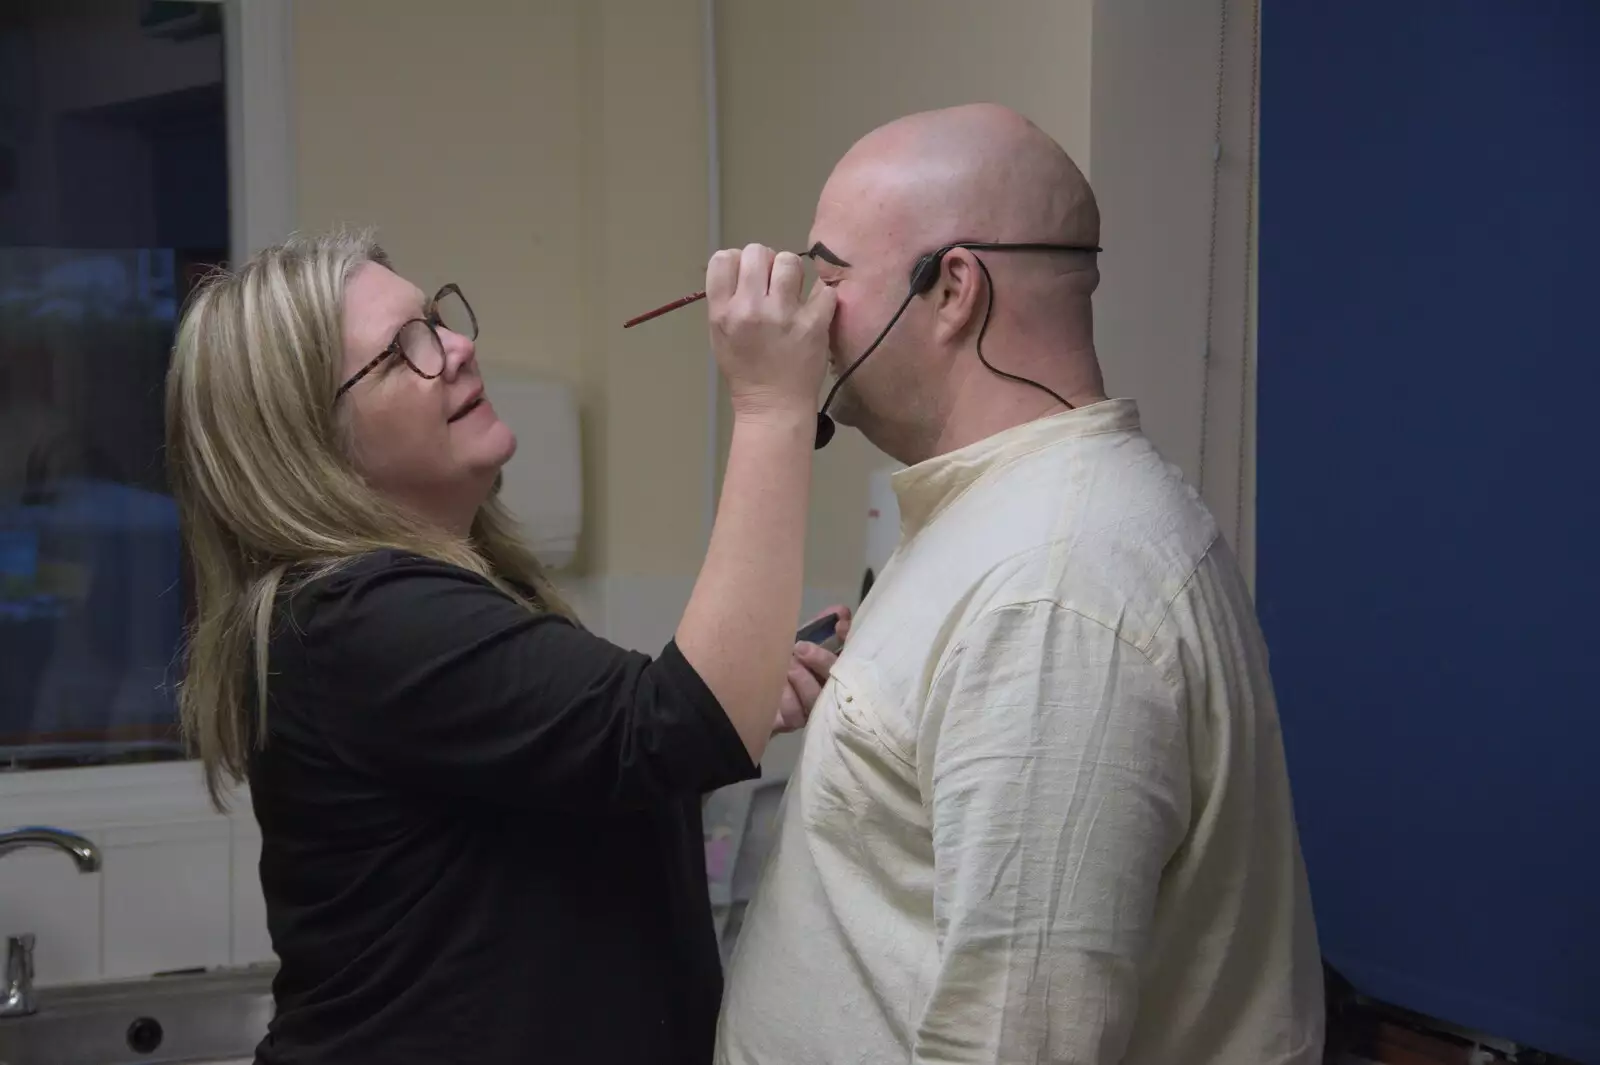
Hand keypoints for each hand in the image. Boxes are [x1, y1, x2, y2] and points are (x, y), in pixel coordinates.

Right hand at [705, 243, 836, 418]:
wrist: (774, 406)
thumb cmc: (745, 372)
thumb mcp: (719, 337)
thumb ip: (725, 301)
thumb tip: (742, 268)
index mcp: (723, 312)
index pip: (723, 259)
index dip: (738, 261)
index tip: (748, 277)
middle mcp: (750, 309)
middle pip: (757, 252)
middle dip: (766, 263)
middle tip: (772, 284)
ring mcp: (783, 315)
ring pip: (789, 261)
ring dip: (792, 273)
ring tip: (793, 293)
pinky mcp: (814, 323)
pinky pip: (823, 288)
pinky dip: (822, 296)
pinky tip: (816, 309)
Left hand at [774, 605, 852, 734]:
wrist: (751, 688)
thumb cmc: (782, 660)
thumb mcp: (800, 639)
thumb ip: (821, 625)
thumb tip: (841, 610)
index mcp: (835, 668)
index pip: (850, 654)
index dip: (848, 640)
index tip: (839, 625)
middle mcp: (830, 690)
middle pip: (838, 679)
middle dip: (822, 660)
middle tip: (801, 647)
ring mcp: (814, 708)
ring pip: (817, 698)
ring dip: (802, 678)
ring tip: (787, 664)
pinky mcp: (795, 721)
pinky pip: (795, 711)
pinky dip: (786, 696)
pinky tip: (776, 686)